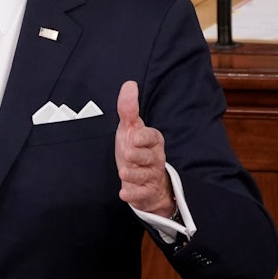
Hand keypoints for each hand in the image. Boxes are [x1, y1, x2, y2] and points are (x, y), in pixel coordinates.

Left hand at [115, 80, 175, 216]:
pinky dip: (132, 194)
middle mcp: (154, 159)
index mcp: (152, 142)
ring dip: (134, 174)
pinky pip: (141, 194)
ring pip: (145, 176)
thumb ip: (129, 108)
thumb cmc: (136, 149)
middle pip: (149, 157)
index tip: (134, 137)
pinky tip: (124, 193)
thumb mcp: (131, 129)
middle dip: (138, 156)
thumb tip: (129, 84)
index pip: (153, 137)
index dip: (144, 137)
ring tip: (123, 172)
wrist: (146, 181)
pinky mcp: (145, 193)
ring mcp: (150, 177)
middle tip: (128, 154)